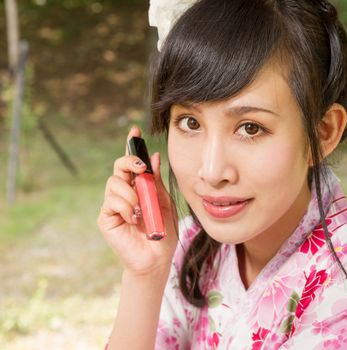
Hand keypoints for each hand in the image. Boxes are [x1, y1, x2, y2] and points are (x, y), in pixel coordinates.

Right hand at [97, 126, 177, 276]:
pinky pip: (112, 202)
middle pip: (119, 167)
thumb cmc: (163, 232)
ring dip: (131, 193)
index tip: (135, 130)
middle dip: (129, 163)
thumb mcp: (164, 203)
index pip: (132, 164)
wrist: (157, 258)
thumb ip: (157, 182)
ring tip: (142, 209)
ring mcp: (113, 205)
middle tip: (141, 169)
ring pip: (114, 183)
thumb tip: (154, 156)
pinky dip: (126, 207)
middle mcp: (124, 193)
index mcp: (139, 188)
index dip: (132, 146)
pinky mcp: (106, 217)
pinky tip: (134, 219)